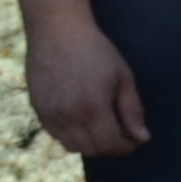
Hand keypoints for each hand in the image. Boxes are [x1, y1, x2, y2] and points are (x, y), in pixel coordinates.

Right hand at [22, 16, 147, 156]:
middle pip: (92, 150)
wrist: (57, 31)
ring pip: (73, 147)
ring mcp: (49, 114)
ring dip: (91, 144)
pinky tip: (84, 120)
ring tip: (105, 127)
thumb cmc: (96, 51)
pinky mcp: (38, 110)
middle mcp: (67, 115)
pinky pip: (57, 135)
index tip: (136, 139)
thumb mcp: (123, 77)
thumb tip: (142, 138)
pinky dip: (73, 136)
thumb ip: (132, 110)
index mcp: (92, 107)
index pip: (111, 144)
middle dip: (111, 147)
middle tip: (123, 134)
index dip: (127, 146)